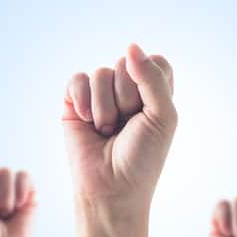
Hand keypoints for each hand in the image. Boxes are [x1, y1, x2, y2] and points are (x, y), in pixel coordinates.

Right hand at [63, 44, 175, 213]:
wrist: (111, 190)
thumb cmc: (142, 158)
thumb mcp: (162, 116)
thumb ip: (152, 78)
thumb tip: (130, 46)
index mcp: (154, 91)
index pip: (155, 61)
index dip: (150, 83)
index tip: (150, 113)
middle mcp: (127, 89)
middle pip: (126, 64)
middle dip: (126, 98)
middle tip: (126, 126)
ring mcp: (99, 95)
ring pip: (101, 73)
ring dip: (104, 107)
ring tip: (106, 131)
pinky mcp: (74, 103)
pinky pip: (77, 80)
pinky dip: (82, 101)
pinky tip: (87, 122)